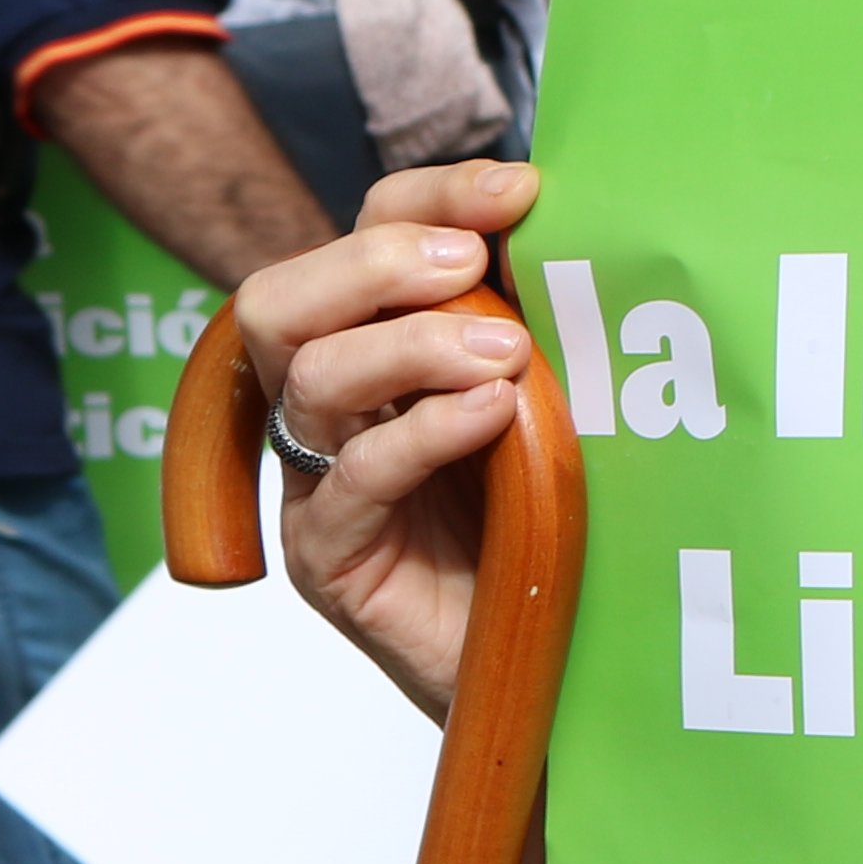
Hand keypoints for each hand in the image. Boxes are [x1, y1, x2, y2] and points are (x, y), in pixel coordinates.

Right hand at [236, 158, 543, 719]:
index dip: (430, 197)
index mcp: (380, 346)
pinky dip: (420, 433)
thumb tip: (577, 221)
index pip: (366, 235)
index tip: (518, 188)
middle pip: (285, 297)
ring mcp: (319, 484)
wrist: (557, 675)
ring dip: (409, 346)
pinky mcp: (330, 559)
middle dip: (376, 262)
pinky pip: (353, 477)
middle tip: (468, 265)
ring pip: (310, 376)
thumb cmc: (553, 532)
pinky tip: (488, 417)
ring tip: (505, 356)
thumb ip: (536, 322)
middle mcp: (331, 408)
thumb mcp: (552, 402)